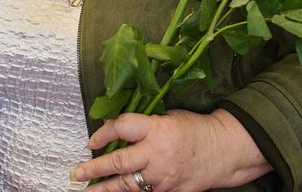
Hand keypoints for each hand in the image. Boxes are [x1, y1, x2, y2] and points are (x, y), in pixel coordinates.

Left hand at [72, 109, 271, 191]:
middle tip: (77, 173)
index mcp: (157, 129)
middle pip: (118, 162)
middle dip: (94, 169)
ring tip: (88, 191)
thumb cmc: (196, 129)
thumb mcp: (170, 117)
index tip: (92, 140)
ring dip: (105, 189)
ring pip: (127, 185)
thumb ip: (146, 124)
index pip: (122, 128)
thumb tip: (119, 130)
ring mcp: (163, 177)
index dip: (103, 132)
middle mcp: (157, 154)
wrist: (224, 150)